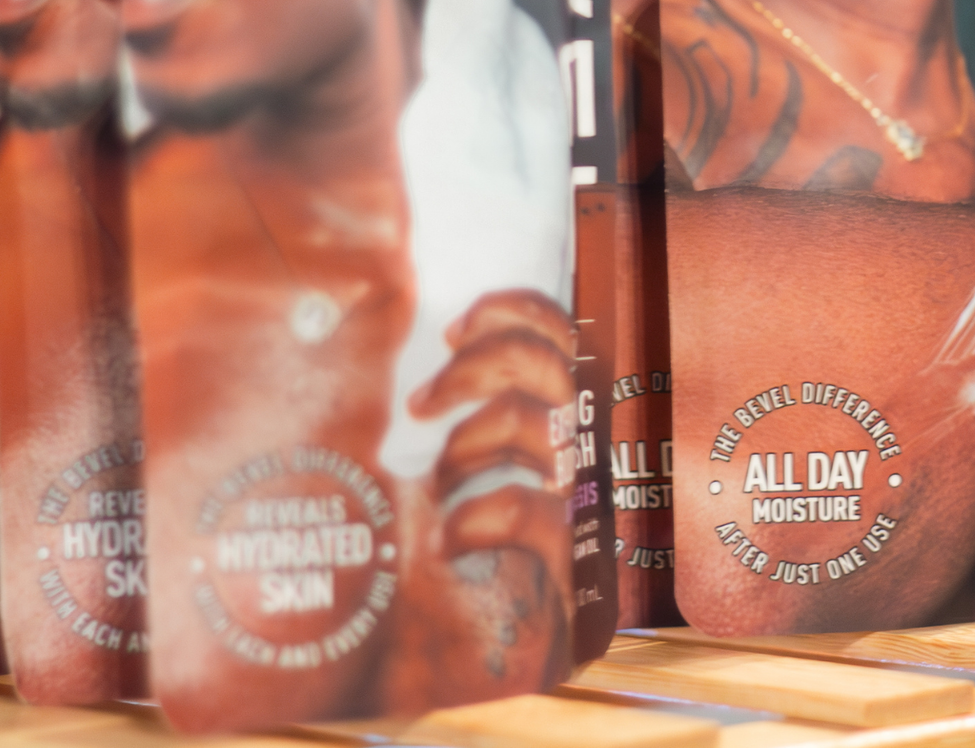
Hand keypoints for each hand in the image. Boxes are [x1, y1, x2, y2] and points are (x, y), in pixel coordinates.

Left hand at [407, 289, 576, 592]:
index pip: (564, 334)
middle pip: (549, 362)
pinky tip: (449, 542)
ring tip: (436, 480)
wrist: (484, 663)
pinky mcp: (573, 562)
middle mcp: (583, 452)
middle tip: (421, 404)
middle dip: (475, 366)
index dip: (515, 311)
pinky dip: (474, 518)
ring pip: (535, 423)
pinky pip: (527, 511)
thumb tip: (392, 365)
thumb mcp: (456, 479)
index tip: (455, 329)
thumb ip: (451, 423)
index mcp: (565, 423)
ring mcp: (582, 503)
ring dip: (466, 441)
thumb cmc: (458, 562)